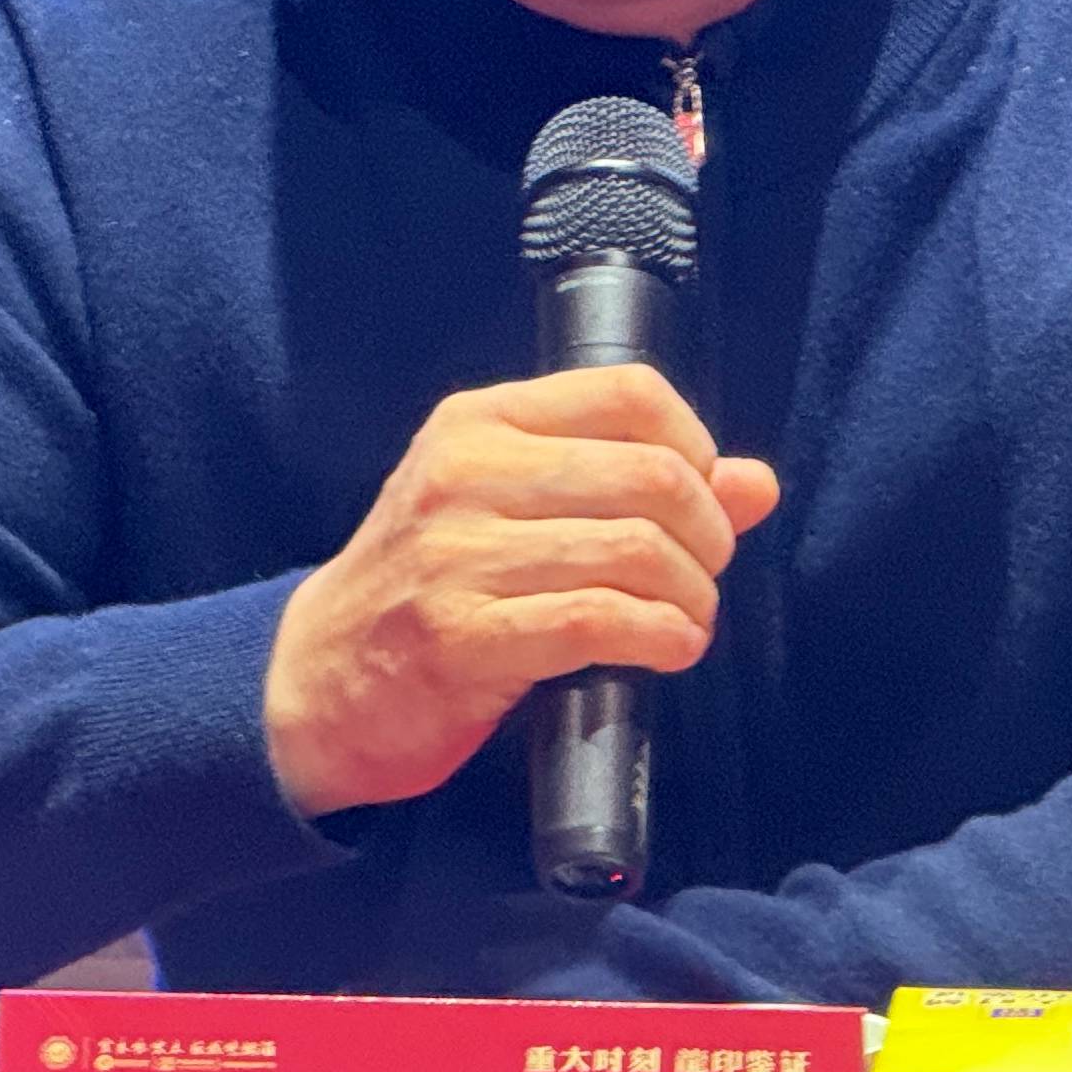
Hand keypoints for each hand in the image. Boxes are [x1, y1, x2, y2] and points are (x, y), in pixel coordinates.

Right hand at [263, 365, 778, 819]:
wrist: (316, 679)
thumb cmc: (427, 588)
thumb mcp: (511, 510)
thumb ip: (628, 484)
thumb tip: (755, 483)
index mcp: (479, 423)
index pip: (628, 392)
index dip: (696, 446)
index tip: (703, 501)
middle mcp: (465, 474)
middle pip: (649, 475)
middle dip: (706, 534)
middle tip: (702, 573)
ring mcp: (457, 555)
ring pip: (634, 550)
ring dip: (691, 596)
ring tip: (687, 621)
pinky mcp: (461, 637)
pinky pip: (599, 621)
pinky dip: (661, 637)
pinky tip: (668, 649)